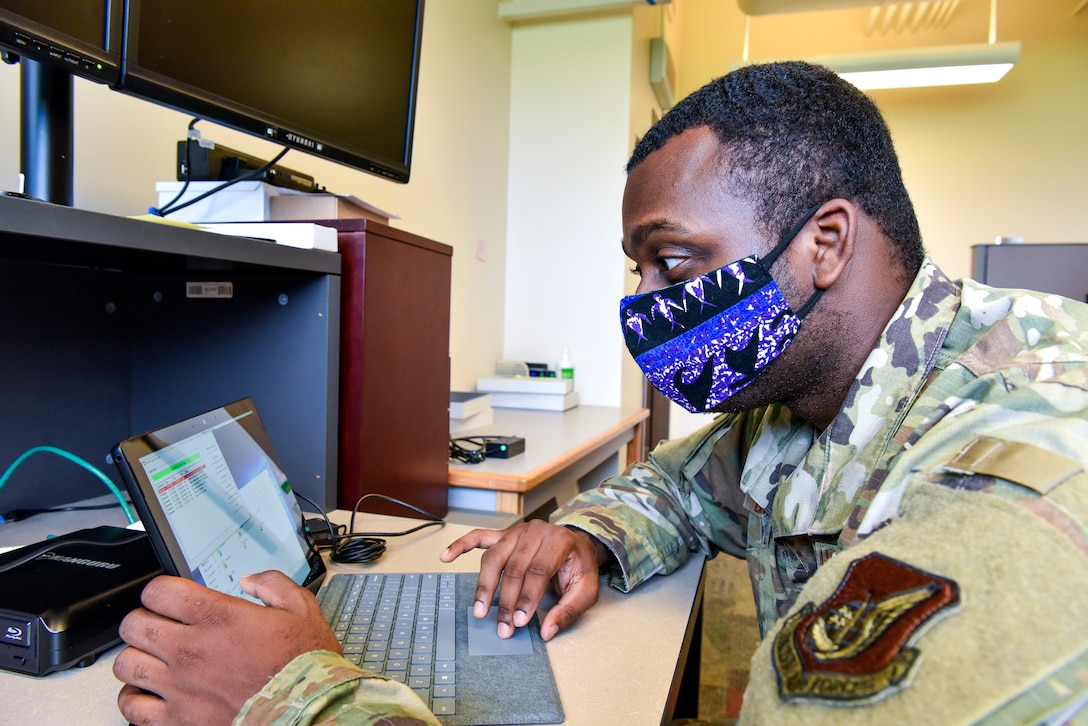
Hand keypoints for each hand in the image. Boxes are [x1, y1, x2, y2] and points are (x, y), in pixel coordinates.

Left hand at [113, 571, 341, 725]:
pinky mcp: (177, 720)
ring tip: (152, 658)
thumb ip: (273, 584)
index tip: (168, 597)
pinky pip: (131, 707)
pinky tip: (149, 693)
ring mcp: (179, 687)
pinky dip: (134, 698)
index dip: (160, 590)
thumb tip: (250, 580)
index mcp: (217, 617)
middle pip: (134, 625)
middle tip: (157, 624)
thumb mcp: (301, 609)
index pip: (158, 592)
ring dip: (136, 657)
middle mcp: (190, 649)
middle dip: (143, 619)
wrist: (305, 712)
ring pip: (126, 664)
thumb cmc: (304, 665)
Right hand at [440, 520, 605, 640]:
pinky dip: (461, 546)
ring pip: (494, 557)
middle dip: (506, 600)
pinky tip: (446, 557)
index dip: (527, 597)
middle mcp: (535, 531)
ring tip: (479, 610)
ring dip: (484, 585)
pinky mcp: (503, 535)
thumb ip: (569, 610)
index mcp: (559, 541)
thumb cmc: (579, 567)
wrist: (576, 544)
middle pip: (514, 567)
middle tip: (502, 626)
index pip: (538, 571)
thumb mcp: (587, 590)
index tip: (520, 621)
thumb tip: (547, 631)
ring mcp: (517, 531)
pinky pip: (479, 537)